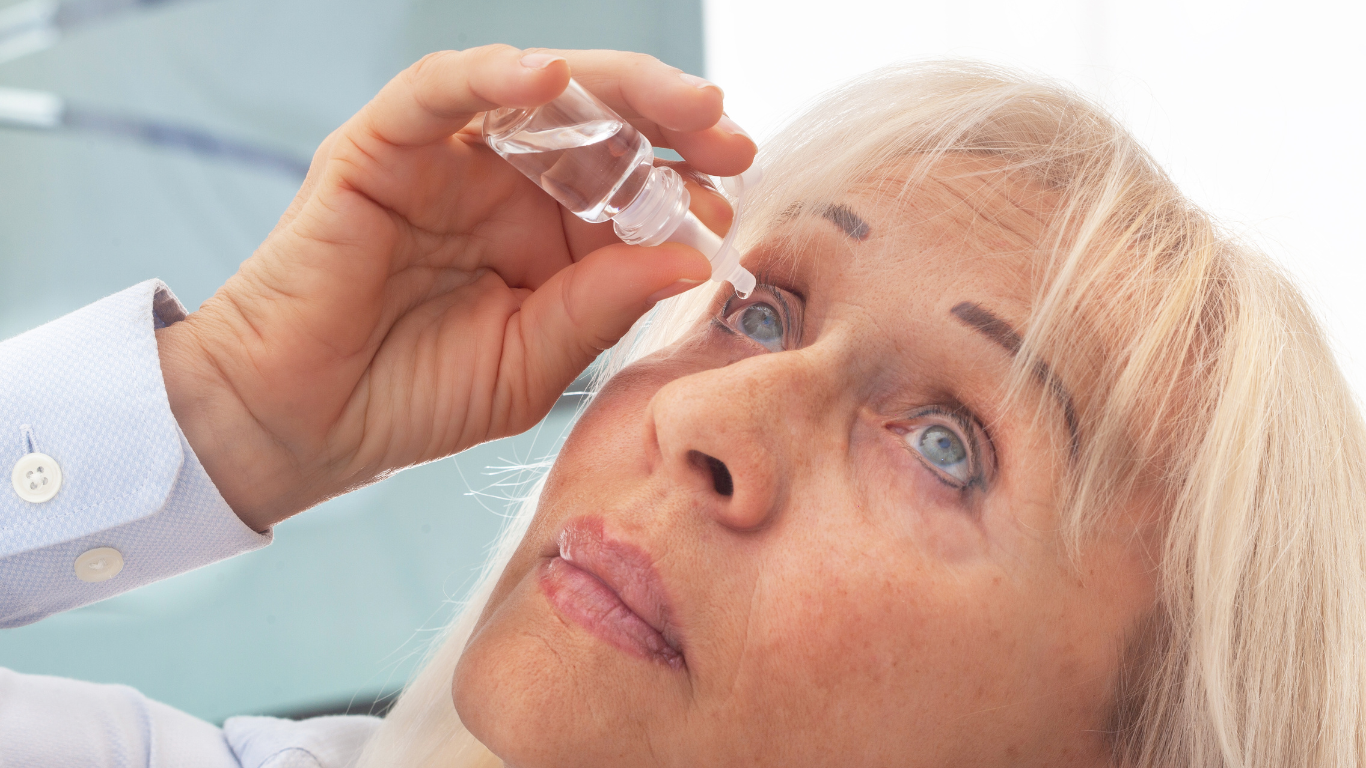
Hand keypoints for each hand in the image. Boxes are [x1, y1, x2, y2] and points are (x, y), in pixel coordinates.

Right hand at [155, 46, 753, 530]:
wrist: (302, 425)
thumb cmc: (414, 399)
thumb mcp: (532, 362)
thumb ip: (601, 306)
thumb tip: (692, 259)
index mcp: (548, 236)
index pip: (630, 186)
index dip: (685, 184)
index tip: (732, 205)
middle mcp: (505, 186)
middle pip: (601, 125)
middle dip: (671, 121)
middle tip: (728, 134)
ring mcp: (445, 160)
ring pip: (536, 94)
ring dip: (614, 89)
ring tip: (682, 104)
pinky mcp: (380, 150)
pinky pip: (436, 93)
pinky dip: (488, 76)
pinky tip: (546, 79)